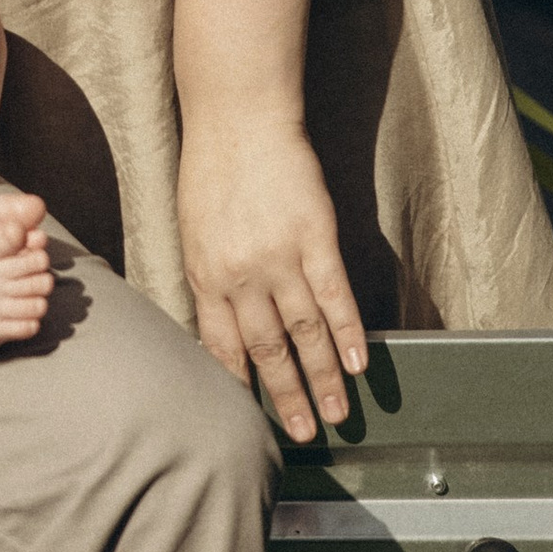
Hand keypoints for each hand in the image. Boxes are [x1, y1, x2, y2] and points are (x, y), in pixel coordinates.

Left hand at [176, 110, 368, 444]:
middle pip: (267, 349)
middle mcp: (241, 275)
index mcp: (206, 275)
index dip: (239, 386)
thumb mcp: (193, 231)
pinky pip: (334, 295)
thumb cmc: (211, 170)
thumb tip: (222, 325)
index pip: (221, 347)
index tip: (248, 419)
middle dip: (285, 396)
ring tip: (337, 413)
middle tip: (301, 434)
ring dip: (323, 377)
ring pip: (304, 332)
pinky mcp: (314, 236)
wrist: (238, 117)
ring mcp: (280, 257)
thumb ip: (211, 278)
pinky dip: (348, 332)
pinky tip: (359, 362)